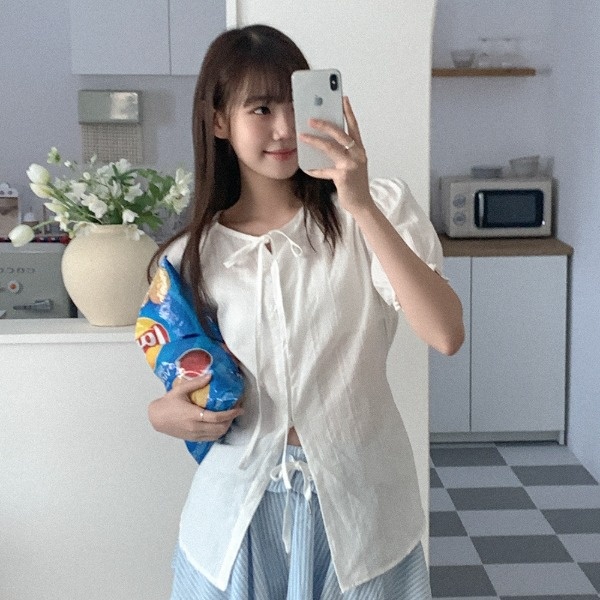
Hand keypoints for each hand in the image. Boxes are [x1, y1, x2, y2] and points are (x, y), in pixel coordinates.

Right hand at [147, 372, 243, 441]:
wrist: (156, 418)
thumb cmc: (167, 403)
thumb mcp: (180, 390)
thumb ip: (196, 383)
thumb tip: (210, 375)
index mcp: (193, 415)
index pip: (217, 417)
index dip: (230, 413)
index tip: (239, 408)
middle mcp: (195, 427)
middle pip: (220, 428)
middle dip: (231, 420)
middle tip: (236, 410)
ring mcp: (194, 435)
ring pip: (216, 435)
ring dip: (226, 426)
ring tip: (230, 416)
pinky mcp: (193, 438)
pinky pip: (210, 438)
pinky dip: (218, 432)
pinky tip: (220, 423)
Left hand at [299, 96, 372, 213]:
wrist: (361, 204)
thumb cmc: (354, 184)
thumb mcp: (351, 165)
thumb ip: (341, 154)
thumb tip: (323, 143)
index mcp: (359, 150)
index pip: (354, 126)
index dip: (348, 112)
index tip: (342, 98)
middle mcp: (357, 154)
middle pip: (340, 133)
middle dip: (324, 124)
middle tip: (311, 118)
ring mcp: (351, 165)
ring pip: (330, 148)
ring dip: (315, 141)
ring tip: (302, 136)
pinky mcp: (343, 176)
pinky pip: (324, 170)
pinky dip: (314, 170)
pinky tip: (306, 168)